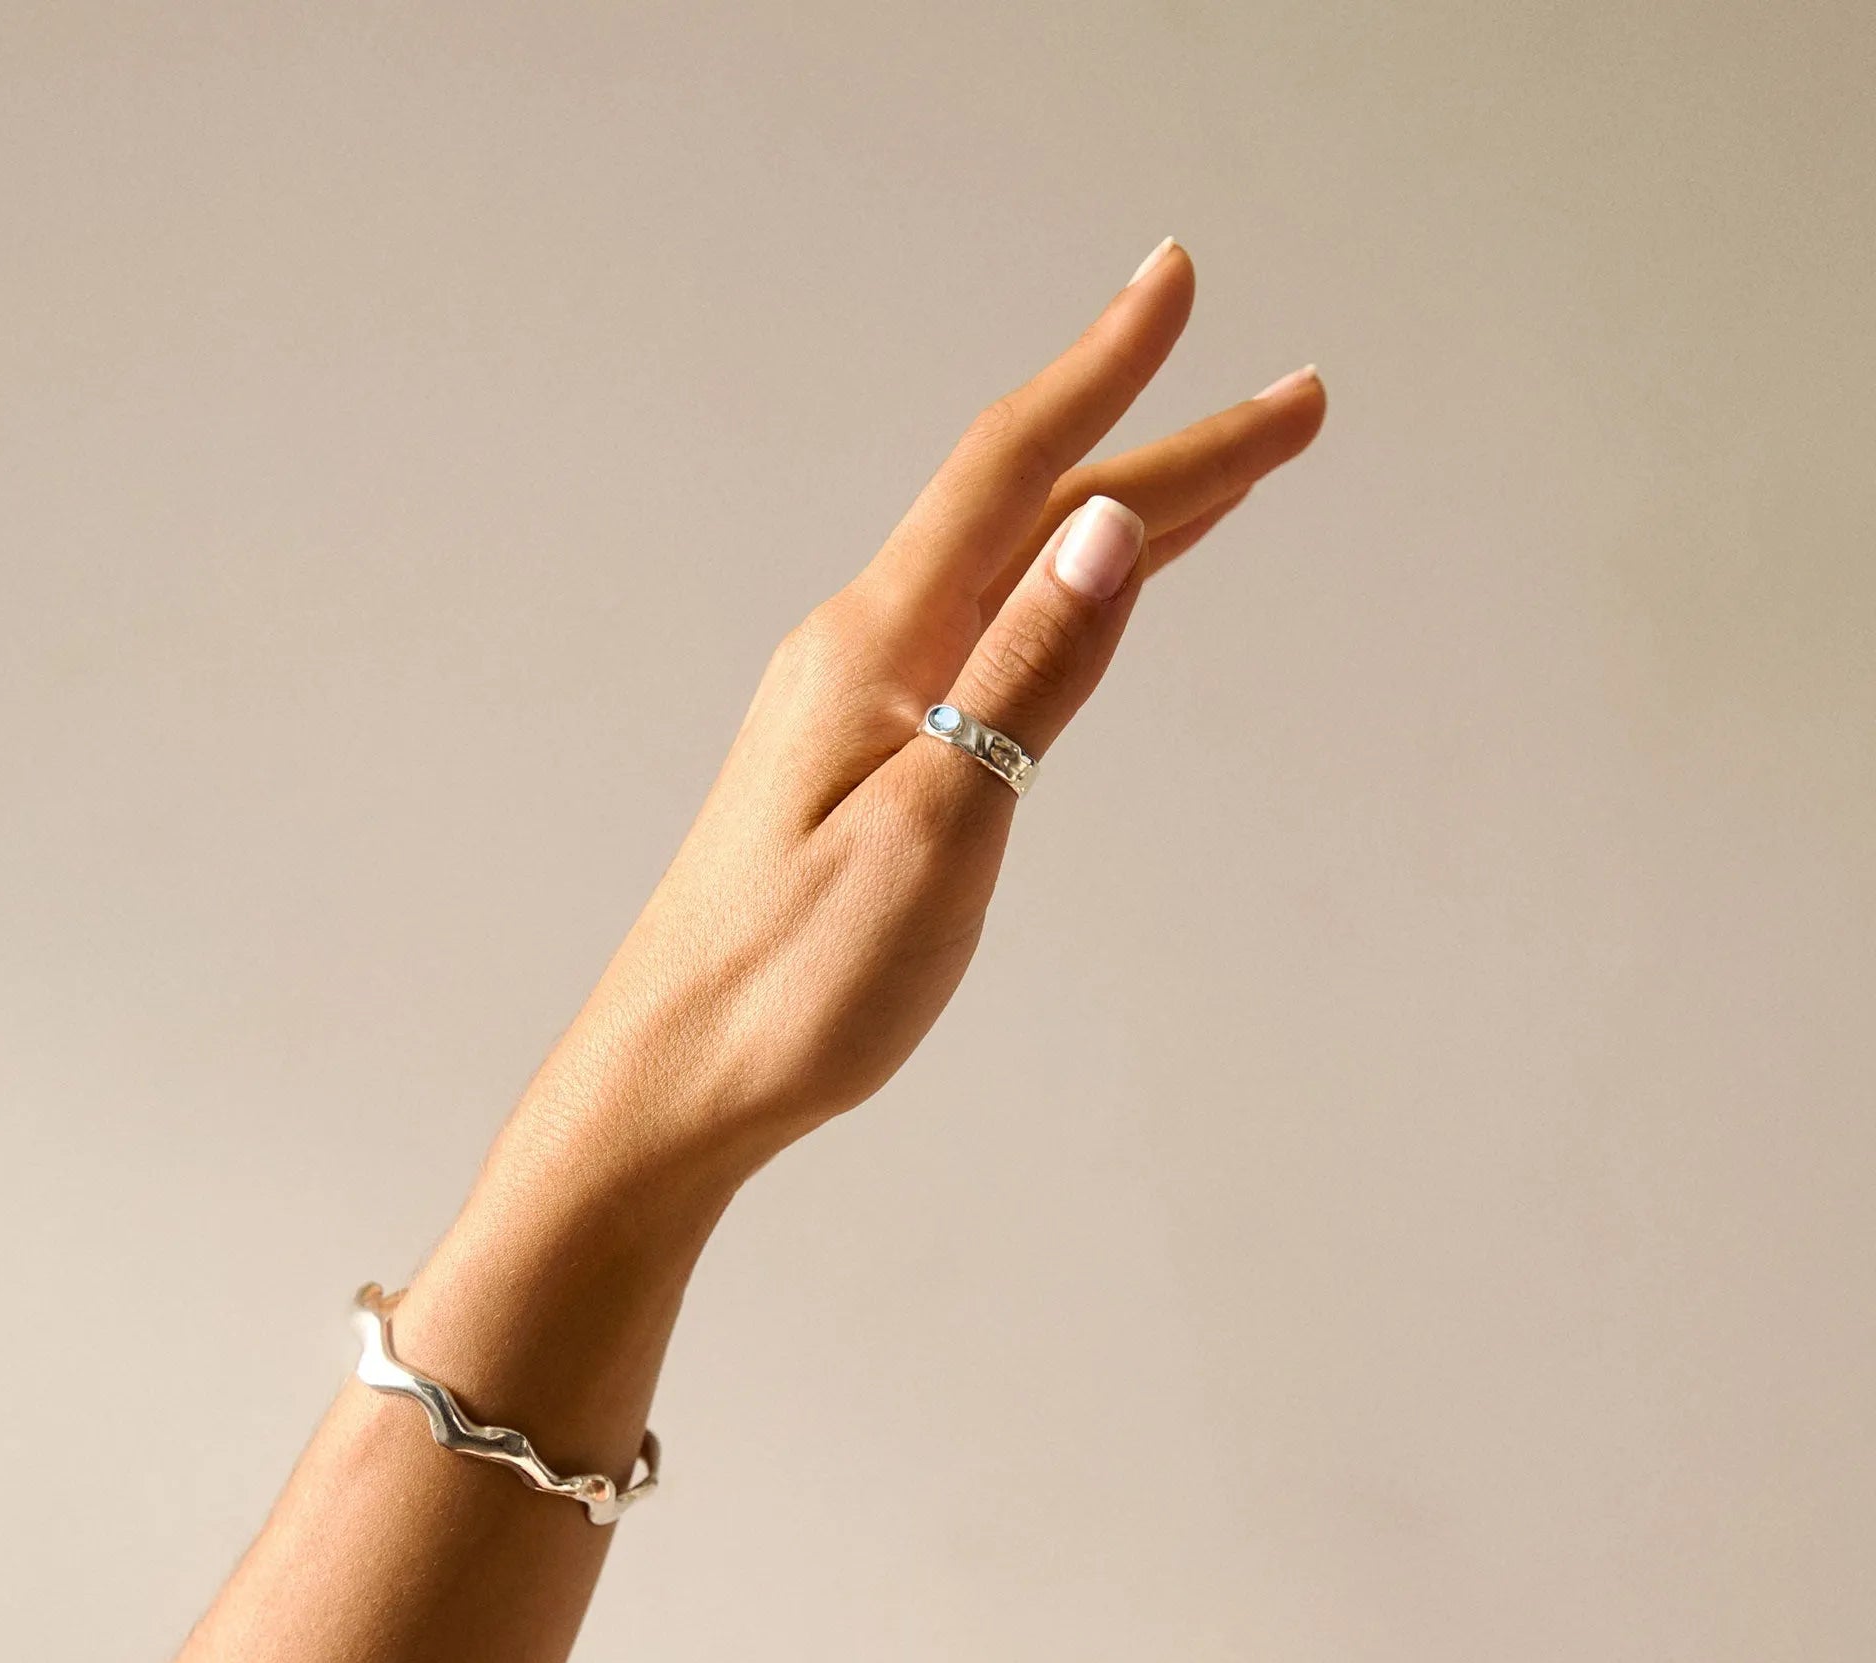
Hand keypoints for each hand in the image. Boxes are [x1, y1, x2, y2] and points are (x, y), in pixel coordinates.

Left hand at [516, 241, 1325, 1195]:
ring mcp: (860, 699)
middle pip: (1034, 514)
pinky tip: (1084, 596)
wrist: (677, 1073)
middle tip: (1292, 407)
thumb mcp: (934, 833)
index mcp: (879, 645)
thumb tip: (1106, 528)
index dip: (1109, 372)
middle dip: (1171, 451)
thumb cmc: (794, 981)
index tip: (1181, 282)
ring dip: (1125, 517)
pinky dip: (1063, 595)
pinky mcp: (862, 755)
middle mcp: (864, 647)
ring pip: (1016, 574)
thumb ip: (1024, 675)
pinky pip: (986, 635)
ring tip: (1225, 479)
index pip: (1013, 471)